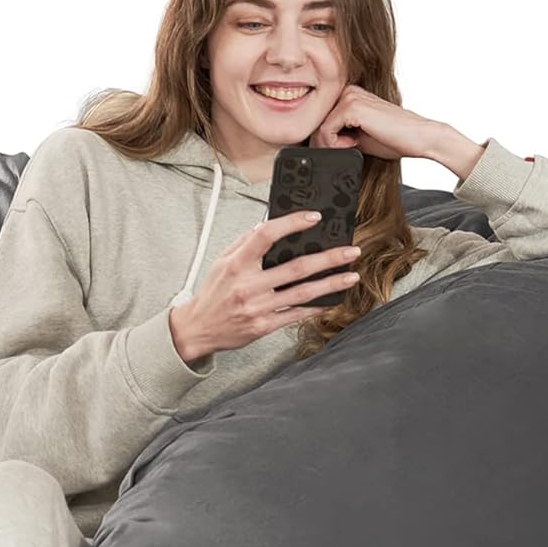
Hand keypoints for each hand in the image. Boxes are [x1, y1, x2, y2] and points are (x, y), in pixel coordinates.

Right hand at [172, 209, 363, 360]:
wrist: (196, 329)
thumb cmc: (212, 293)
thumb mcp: (221, 262)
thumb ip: (244, 243)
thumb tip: (268, 224)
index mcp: (237, 264)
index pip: (266, 235)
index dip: (292, 223)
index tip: (314, 217)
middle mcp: (248, 285)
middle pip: (296, 267)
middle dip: (328, 258)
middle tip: (351, 251)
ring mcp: (257, 308)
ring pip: (302, 293)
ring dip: (330, 284)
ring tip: (351, 275)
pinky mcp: (263, 326)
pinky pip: (295, 315)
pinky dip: (315, 307)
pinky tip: (331, 300)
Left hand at [308, 84, 448, 161]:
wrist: (419, 137)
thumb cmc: (394, 139)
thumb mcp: (359, 137)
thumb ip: (338, 135)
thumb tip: (316, 144)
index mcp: (350, 95)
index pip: (321, 118)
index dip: (324, 138)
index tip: (340, 148)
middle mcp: (348, 91)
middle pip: (317, 122)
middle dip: (324, 142)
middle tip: (345, 149)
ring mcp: (350, 96)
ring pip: (319, 127)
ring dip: (330, 144)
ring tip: (351, 146)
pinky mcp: (352, 107)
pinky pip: (326, 130)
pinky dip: (334, 144)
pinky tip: (353, 144)